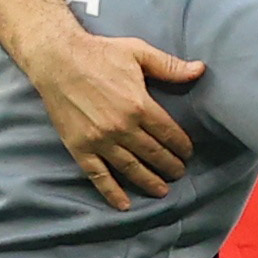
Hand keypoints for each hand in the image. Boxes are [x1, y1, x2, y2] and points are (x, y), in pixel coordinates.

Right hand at [30, 31, 201, 208]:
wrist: (56, 59)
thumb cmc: (99, 53)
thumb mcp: (138, 52)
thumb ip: (170, 66)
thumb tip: (201, 70)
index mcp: (139, 105)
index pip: (169, 134)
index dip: (182, 146)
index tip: (188, 153)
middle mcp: (122, 127)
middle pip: (154, 154)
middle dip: (170, 166)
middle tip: (179, 172)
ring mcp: (100, 140)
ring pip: (131, 169)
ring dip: (150, 182)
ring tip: (163, 190)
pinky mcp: (80, 148)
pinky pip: (99, 176)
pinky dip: (112, 192)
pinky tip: (124, 204)